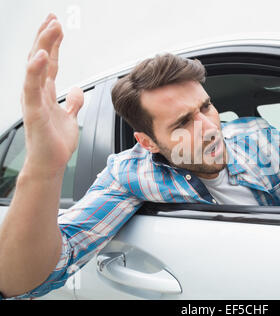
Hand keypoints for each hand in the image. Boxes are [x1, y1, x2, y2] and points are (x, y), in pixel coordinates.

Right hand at [21, 14, 83, 174]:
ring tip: (51, 27)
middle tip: (53, 18)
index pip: (50, 62)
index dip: (54, 43)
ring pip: (36, 67)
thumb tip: (77, 89)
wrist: (51, 164)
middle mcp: (37, 93)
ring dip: (43, 46)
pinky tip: (42, 56)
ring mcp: (33, 101)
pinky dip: (35, 71)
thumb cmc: (56, 143)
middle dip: (47, 37)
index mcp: (45, 92)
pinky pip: (33, 88)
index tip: (57, 25)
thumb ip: (73, 102)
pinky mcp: (34, 113)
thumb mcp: (70, 117)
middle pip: (41, 59)